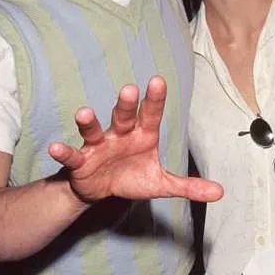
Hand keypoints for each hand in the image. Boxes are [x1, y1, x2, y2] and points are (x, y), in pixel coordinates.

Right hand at [49, 76, 223, 203]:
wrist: (101, 191)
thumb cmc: (132, 177)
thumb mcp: (161, 184)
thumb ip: (188, 186)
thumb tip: (220, 192)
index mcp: (142, 136)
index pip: (150, 114)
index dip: (154, 100)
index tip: (158, 81)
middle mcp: (120, 135)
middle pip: (123, 116)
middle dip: (126, 104)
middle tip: (130, 89)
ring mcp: (98, 146)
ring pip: (93, 130)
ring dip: (88, 121)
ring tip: (84, 113)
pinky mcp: (81, 162)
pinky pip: (72, 156)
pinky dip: (63, 152)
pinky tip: (55, 148)